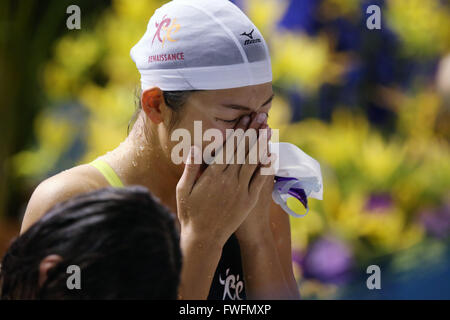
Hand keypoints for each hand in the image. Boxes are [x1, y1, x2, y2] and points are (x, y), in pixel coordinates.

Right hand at [176, 116, 268, 247]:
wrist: (203, 238)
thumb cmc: (190, 213)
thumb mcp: (182, 190)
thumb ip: (190, 168)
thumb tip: (194, 147)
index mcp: (213, 175)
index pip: (228, 147)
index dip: (238, 131)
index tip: (244, 118)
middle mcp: (229, 180)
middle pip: (243, 151)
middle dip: (252, 131)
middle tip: (260, 116)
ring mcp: (241, 190)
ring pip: (253, 162)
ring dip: (261, 144)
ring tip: (268, 129)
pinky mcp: (248, 200)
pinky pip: (260, 181)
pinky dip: (266, 167)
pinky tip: (271, 155)